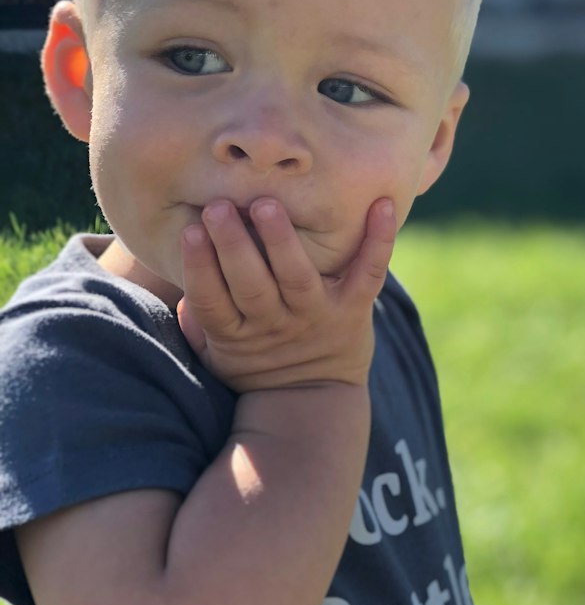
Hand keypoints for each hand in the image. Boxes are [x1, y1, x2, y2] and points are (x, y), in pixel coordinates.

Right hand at [176, 197, 394, 391]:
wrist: (315, 399)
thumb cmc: (256, 364)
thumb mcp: (216, 353)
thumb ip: (197, 318)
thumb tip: (181, 277)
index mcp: (236, 334)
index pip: (212, 300)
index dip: (199, 267)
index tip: (189, 231)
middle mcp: (276, 324)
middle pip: (251, 286)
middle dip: (234, 245)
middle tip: (219, 207)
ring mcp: (317, 316)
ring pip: (298, 278)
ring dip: (282, 240)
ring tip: (267, 205)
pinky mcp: (354, 310)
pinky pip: (369, 274)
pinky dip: (379, 241)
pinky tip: (382, 205)